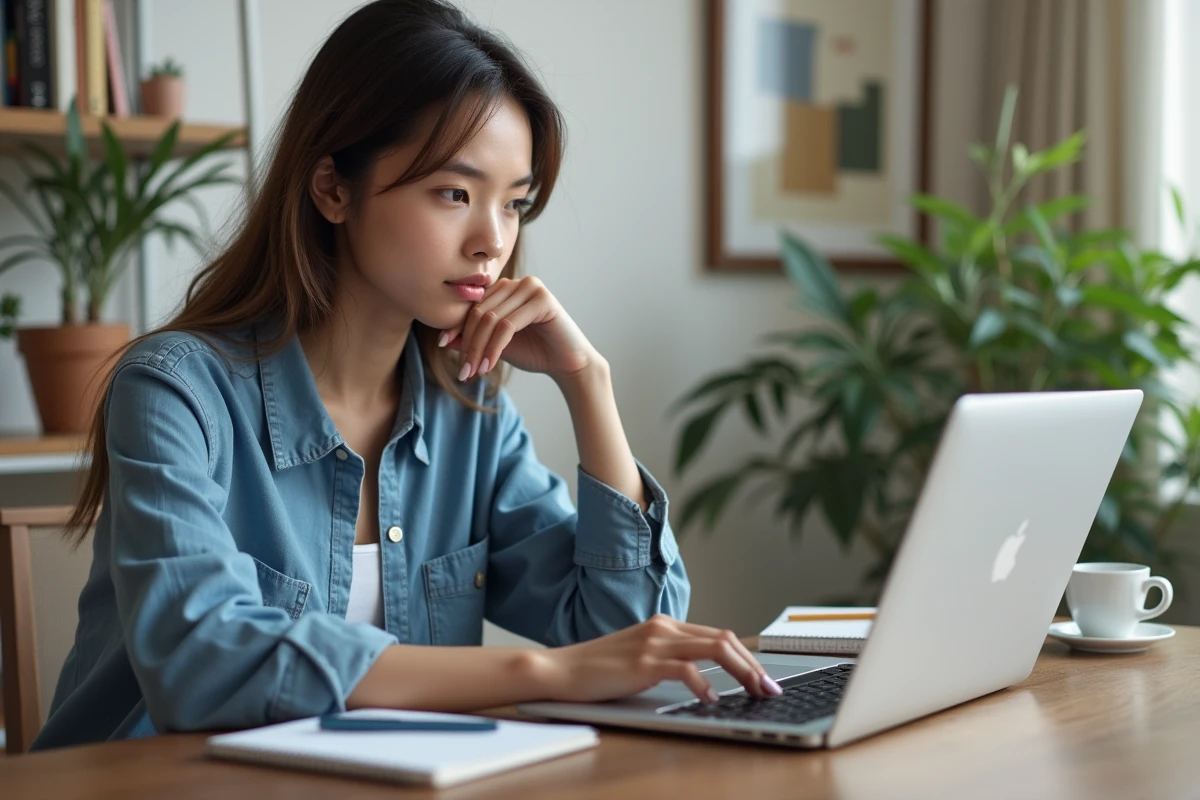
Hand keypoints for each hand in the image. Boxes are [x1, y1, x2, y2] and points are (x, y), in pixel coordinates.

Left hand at [438, 276, 599, 381]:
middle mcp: (518, 283)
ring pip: (491, 319)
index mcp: (507, 288)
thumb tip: (444, 339)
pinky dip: (494, 348)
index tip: (443, 346)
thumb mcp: (497, 346)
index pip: (474, 304)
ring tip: (473, 372)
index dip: (457, 325)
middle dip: (468, 343)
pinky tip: (489, 366)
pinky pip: (507, 325)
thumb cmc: (535, 353)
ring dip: (479, 349)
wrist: (568, 365)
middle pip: (480, 311)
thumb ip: (475, 339)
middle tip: (463, 370)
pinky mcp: (542, 299)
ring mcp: (531, 287)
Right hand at [537, 614, 783, 703]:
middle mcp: (664, 628)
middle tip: (770, 689)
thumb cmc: (599, 669)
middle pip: (725, 639)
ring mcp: (654, 643)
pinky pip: (684, 669)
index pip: (720, 635)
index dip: (748, 657)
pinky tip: (711, 700)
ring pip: (714, 649)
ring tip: (754, 693)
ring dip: (741, 672)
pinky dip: (704, 685)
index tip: (764, 679)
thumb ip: (670, 658)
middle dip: (753, 665)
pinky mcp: (643, 662)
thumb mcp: (642, 657)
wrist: (561, 669)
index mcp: (666, 625)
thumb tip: (706, 677)